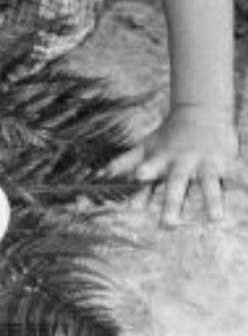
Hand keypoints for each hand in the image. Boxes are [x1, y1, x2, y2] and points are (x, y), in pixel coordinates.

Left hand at [109, 105, 239, 226]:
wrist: (201, 112)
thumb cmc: (169, 134)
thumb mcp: (147, 145)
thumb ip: (126, 159)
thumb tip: (101, 173)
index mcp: (163, 161)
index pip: (150, 169)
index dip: (144, 172)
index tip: (139, 176)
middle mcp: (183, 164)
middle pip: (176, 185)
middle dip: (172, 202)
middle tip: (168, 223)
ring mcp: (205, 165)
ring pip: (209, 184)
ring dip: (211, 200)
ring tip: (215, 219)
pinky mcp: (226, 164)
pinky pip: (239, 178)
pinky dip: (246, 185)